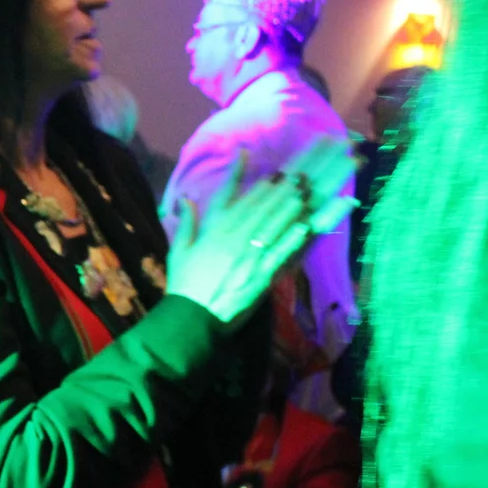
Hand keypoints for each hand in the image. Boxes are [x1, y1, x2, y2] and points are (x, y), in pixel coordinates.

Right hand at [165, 137, 355, 323]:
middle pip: (262, 208)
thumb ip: (187, 222)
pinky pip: (280, 254)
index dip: (259, 184)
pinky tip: (305, 226)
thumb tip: (188, 198)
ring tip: (308, 190)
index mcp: (215, 231)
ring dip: (291, 207)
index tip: (273, 170)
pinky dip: (292, 239)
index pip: (239, 201)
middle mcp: (234, 238)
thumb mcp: (179, 250)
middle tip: (302, 173)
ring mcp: (250, 256)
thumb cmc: (185, 283)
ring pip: (274, 226)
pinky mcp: (262, 275)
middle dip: (283, 189)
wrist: (192, 317)